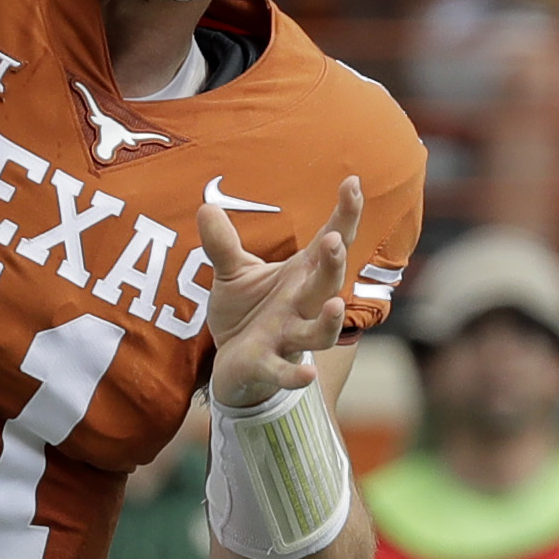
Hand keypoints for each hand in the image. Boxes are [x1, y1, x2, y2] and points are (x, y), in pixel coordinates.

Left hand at [199, 176, 360, 410]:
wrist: (235, 365)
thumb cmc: (247, 314)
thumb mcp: (233, 272)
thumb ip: (222, 244)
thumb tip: (206, 206)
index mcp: (301, 276)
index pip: (330, 242)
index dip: (345, 215)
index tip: (353, 183)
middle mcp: (303, 306)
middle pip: (328, 284)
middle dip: (333, 264)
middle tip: (335, 239)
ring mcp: (289, 337)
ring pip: (319, 332)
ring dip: (329, 321)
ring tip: (336, 305)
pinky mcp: (268, 364)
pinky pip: (284, 370)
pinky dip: (294, 375)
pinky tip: (307, 376)